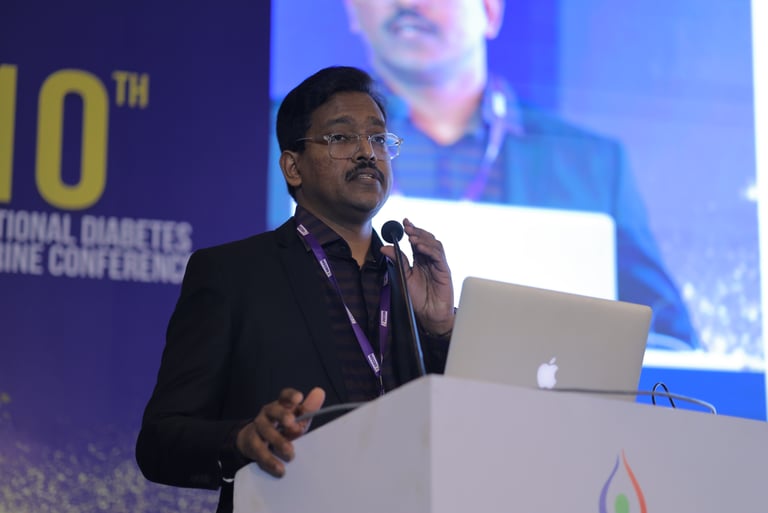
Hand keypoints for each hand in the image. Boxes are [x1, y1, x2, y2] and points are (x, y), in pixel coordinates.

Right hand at [235, 387, 324, 476]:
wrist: (254, 443)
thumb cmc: (282, 429)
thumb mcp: (297, 419)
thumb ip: (308, 409)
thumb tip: (320, 392)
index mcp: (280, 405)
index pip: (284, 396)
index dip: (290, 396)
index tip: (299, 398)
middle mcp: (268, 414)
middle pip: (273, 411)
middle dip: (282, 416)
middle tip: (293, 425)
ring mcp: (258, 428)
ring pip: (265, 432)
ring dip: (278, 442)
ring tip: (290, 454)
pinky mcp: (252, 444)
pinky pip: (259, 452)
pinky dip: (270, 461)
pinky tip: (280, 469)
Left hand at [380, 218, 454, 334]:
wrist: (430, 315)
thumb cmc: (419, 298)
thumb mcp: (404, 277)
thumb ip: (398, 261)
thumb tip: (384, 247)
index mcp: (420, 260)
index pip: (416, 240)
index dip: (412, 230)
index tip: (403, 222)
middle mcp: (430, 260)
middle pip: (426, 239)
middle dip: (417, 231)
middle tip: (407, 227)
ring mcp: (438, 264)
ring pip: (434, 244)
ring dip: (423, 238)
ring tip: (412, 237)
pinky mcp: (444, 270)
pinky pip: (438, 256)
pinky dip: (429, 249)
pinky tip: (420, 247)